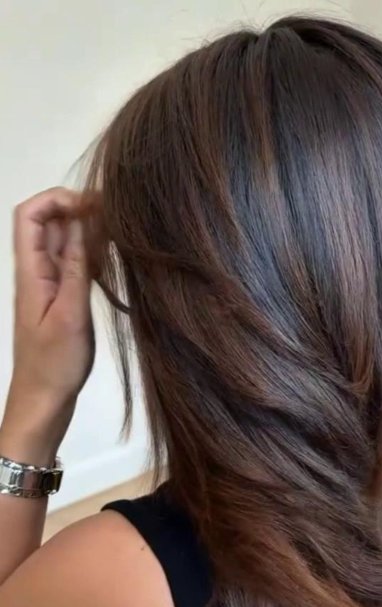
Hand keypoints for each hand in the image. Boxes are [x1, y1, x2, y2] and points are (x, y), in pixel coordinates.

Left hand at [0, 188, 94, 463]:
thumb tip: (84, 221)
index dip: (57, 199)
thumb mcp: (70, 314)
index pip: (30, 215)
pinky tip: (112, 263)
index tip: (92, 208)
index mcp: (31, 271)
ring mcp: (51, 283)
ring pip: (65, 241)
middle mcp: (38, 270)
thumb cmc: (54, 363)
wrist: (44, 400)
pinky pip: (76, 264)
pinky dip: (93, 256)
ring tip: (120, 238)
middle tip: (118, 220)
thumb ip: (77, 267)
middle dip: (80, 211)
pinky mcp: (64, 297)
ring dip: (89, 233)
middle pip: (50, 222)